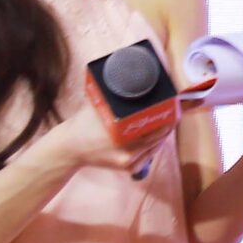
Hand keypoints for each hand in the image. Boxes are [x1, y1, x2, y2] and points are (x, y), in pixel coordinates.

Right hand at [48, 94, 176, 175]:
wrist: (68, 149)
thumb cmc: (82, 124)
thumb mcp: (96, 104)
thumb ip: (112, 93)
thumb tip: (126, 74)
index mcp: (120, 132)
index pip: (156, 123)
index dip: (167, 113)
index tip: (174, 104)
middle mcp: (126, 149)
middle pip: (160, 134)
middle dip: (167, 122)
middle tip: (174, 109)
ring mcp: (128, 161)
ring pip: (157, 145)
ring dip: (163, 133)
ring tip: (166, 120)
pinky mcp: (128, 168)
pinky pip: (150, 155)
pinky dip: (154, 145)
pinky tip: (156, 136)